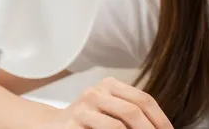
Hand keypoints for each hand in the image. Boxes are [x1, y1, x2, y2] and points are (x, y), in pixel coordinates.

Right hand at [40, 77, 171, 128]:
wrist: (48, 128)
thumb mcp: (109, 112)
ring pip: (118, 125)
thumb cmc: (85, 123)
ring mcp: (82, 107)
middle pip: (133, 110)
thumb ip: (130, 114)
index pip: (144, 99)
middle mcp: (96, 91)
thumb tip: (161, 128)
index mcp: (110, 85)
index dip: (160, 119)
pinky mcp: (71, 124)